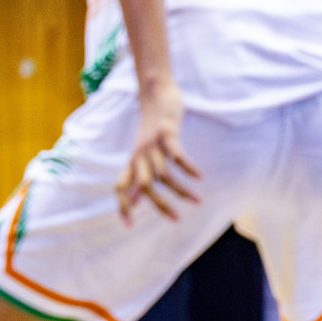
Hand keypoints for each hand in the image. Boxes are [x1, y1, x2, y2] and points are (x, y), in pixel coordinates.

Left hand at [116, 83, 202, 223]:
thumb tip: (135, 201)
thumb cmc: (151, 126)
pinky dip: (188, 167)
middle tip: (177, 220)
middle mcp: (140, 155)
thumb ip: (137, 176)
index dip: (123, 207)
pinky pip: (177, 155)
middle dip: (160, 205)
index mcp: (133, 161)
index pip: (121, 188)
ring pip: (163, 174)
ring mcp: (152, 144)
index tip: (129, 227)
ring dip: (181, 190)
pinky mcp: (167, 133)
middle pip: (144, 186)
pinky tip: (200, 177)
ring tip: (198, 201)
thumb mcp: (142, 152)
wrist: (155, 93)